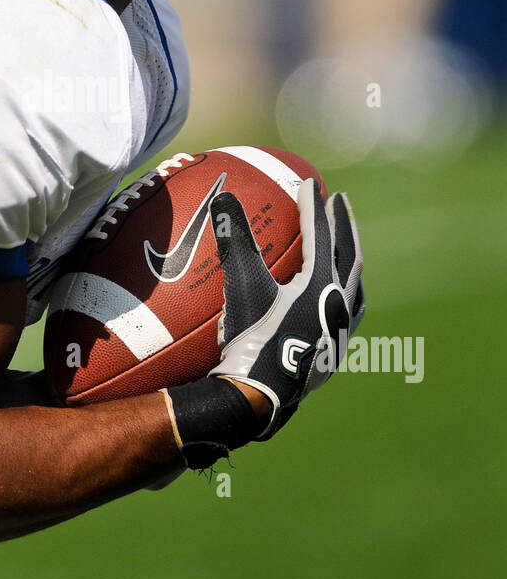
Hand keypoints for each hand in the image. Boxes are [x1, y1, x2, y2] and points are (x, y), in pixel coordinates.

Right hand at [208, 179, 363, 438]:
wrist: (262, 395)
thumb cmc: (252, 338)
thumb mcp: (242, 286)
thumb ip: (235, 240)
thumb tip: (222, 198)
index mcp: (321, 284)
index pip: (320, 235)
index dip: (314, 206)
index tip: (310, 183)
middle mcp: (338, 303)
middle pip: (348, 254)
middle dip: (344, 225)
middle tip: (340, 200)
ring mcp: (340, 330)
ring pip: (355, 285)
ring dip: (351, 259)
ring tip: (348, 248)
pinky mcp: (334, 352)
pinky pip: (348, 314)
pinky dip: (345, 296)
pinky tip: (336, 302)